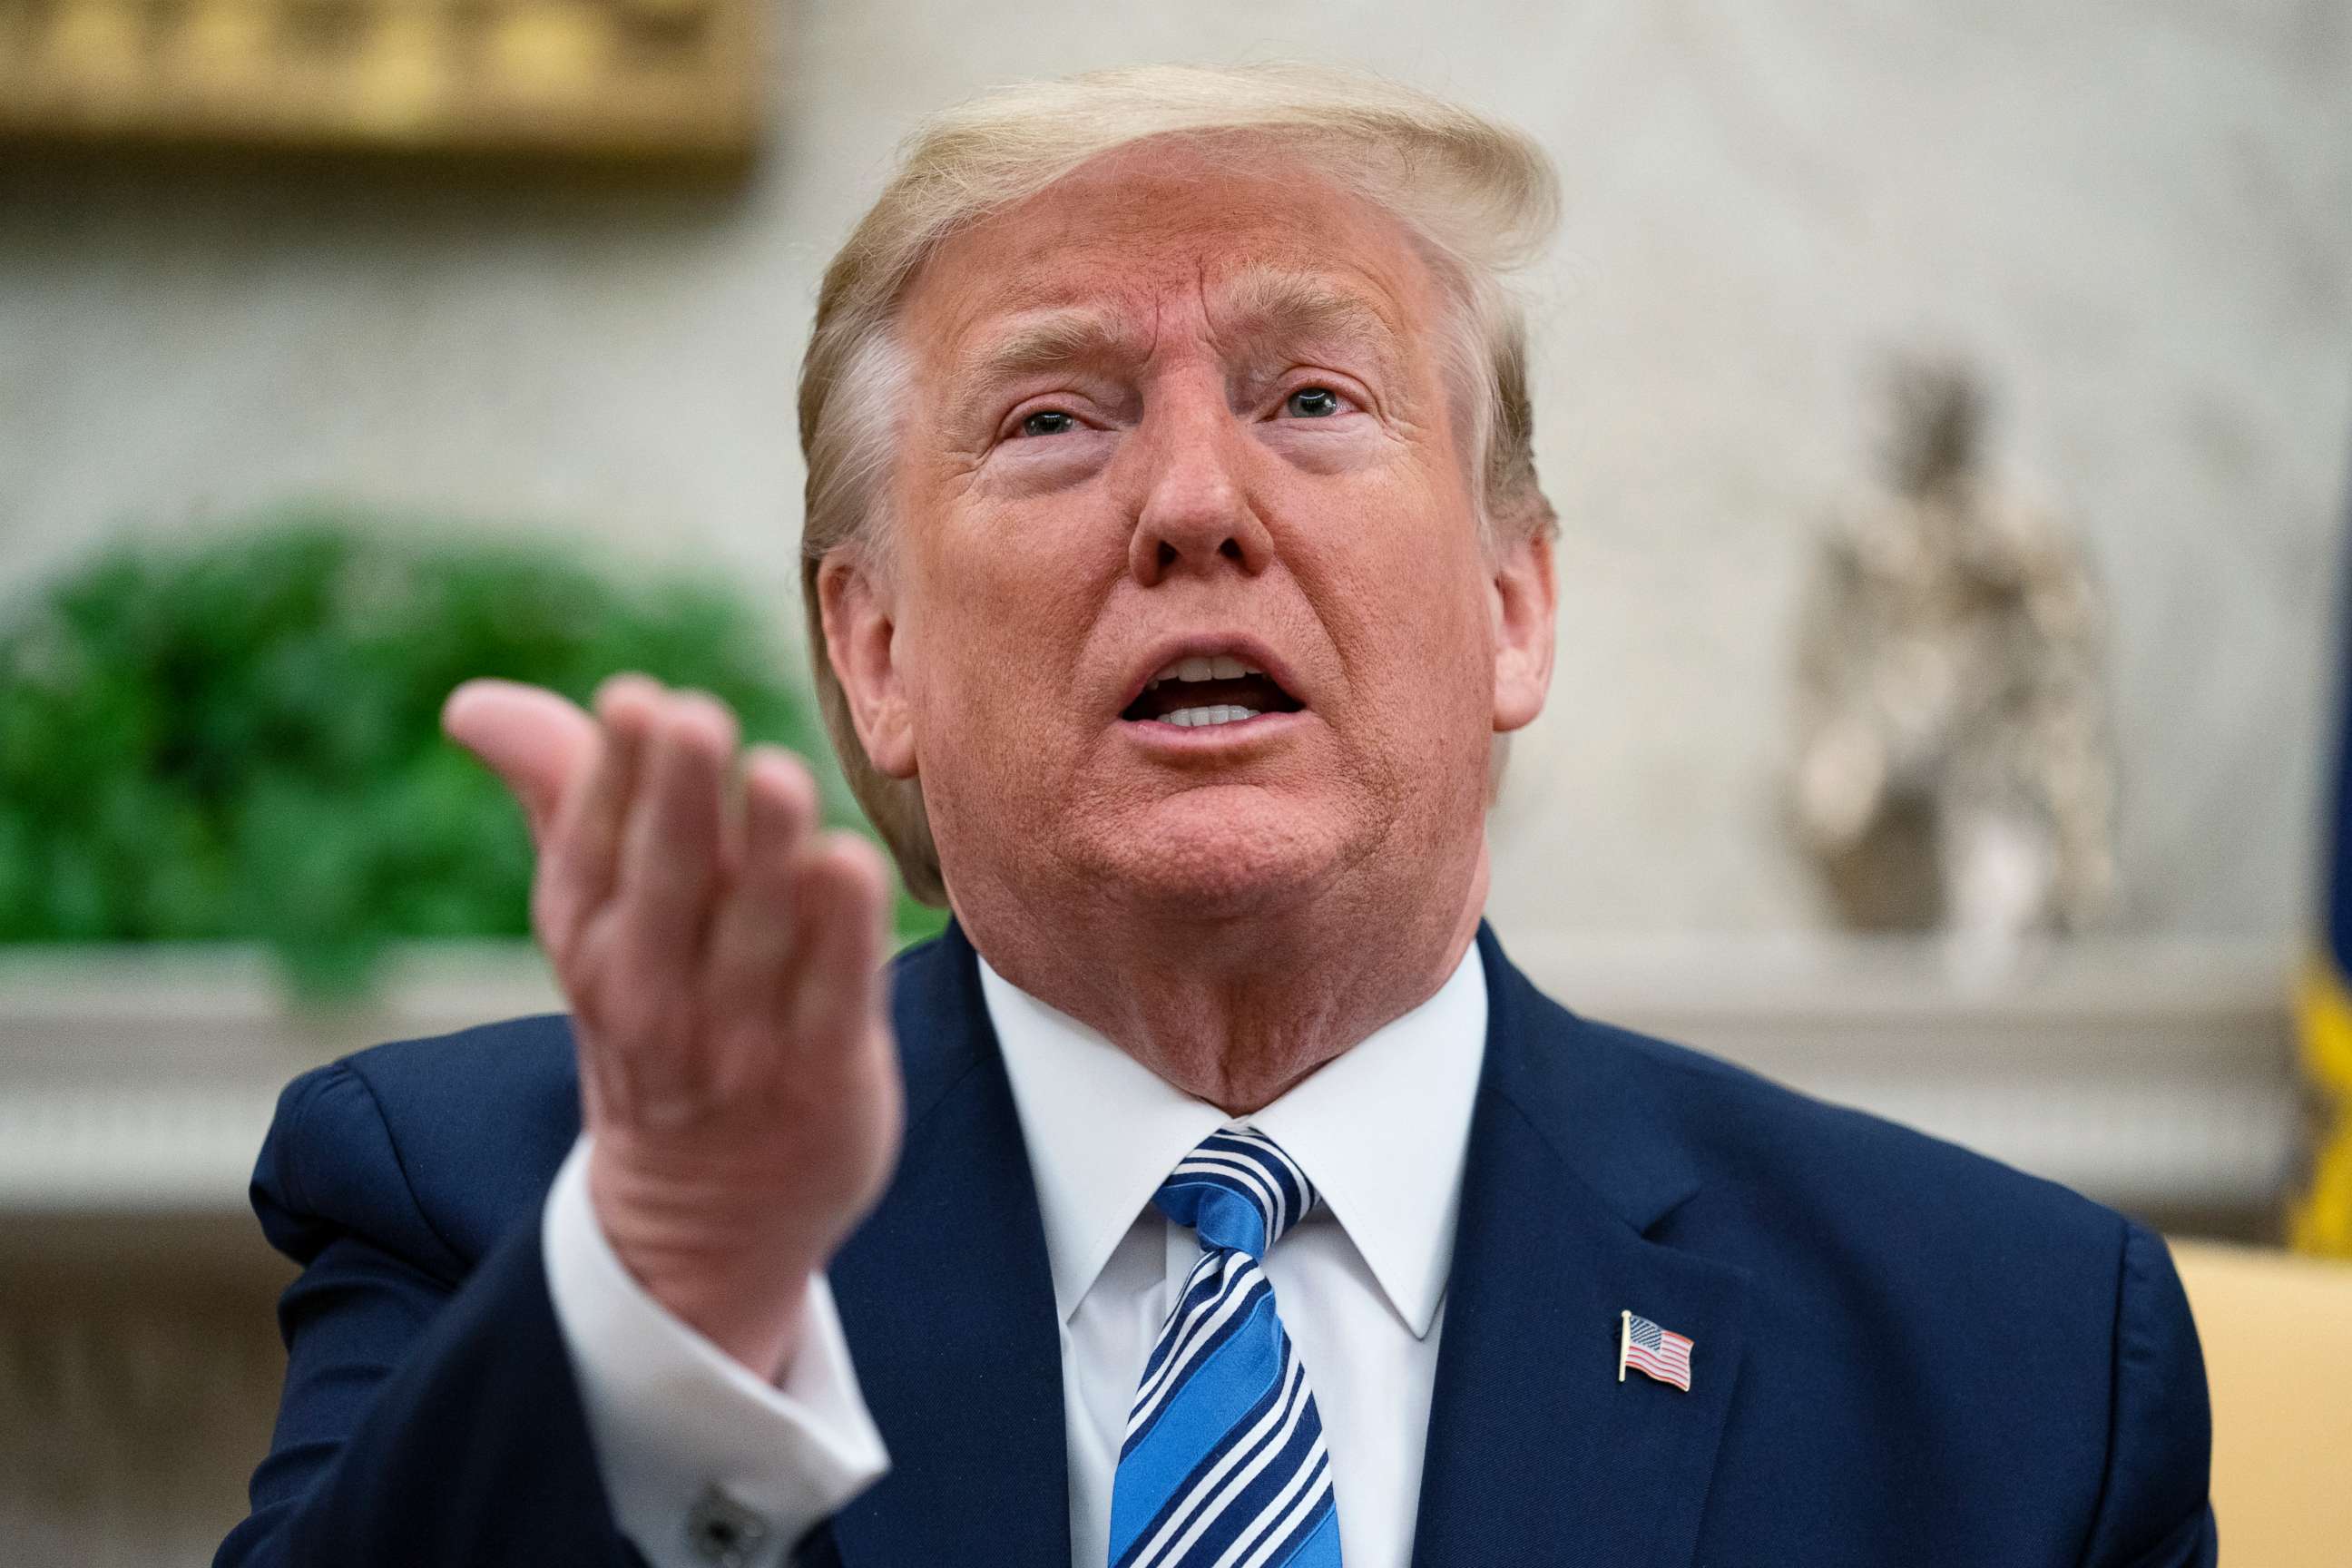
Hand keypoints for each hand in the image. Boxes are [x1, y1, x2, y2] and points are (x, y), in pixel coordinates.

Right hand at [442, 673, 903, 1380]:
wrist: (705, 1217)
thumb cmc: (658, 1018)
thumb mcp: (594, 922)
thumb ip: (559, 797)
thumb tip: (473, 704)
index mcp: (591, 944)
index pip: (592, 851)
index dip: (613, 776)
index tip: (633, 699)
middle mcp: (653, 997)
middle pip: (667, 886)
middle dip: (680, 802)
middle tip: (697, 720)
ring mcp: (740, 1046)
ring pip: (754, 938)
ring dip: (766, 856)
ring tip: (777, 776)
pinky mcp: (824, 1082)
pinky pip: (831, 1002)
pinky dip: (840, 939)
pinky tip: (848, 865)